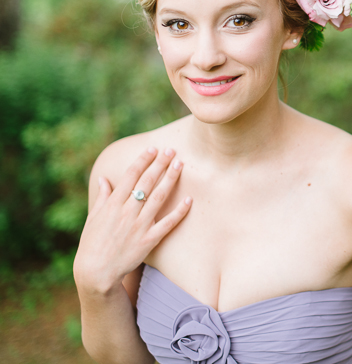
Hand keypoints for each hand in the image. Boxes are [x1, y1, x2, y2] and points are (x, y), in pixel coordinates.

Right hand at [74, 147, 191, 294]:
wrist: (96, 273)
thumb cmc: (92, 244)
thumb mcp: (93, 218)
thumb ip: (102, 197)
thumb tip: (104, 178)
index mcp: (112, 204)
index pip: (130, 175)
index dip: (143, 160)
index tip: (152, 149)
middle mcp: (127, 212)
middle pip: (147, 182)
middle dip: (160, 164)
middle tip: (171, 150)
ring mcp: (139, 225)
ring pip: (159, 197)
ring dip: (170, 179)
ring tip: (180, 164)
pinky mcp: (149, 240)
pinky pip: (167, 223)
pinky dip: (179, 212)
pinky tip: (189, 200)